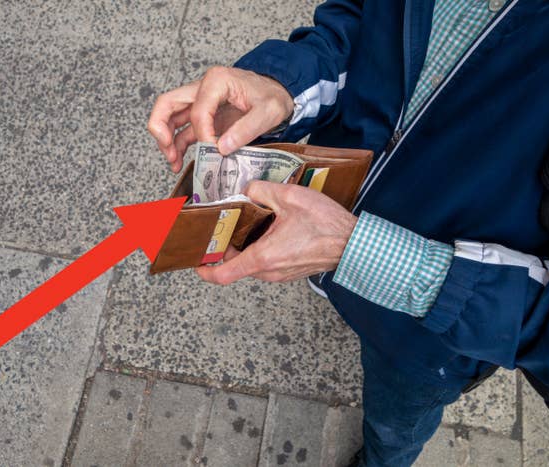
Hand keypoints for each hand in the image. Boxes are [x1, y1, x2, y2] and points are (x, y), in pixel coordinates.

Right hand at [147, 67, 293, 172]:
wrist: (279, 92)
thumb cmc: (273, 96)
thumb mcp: (268, 112)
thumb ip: (246, 129)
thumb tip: (222, 147)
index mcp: (217, 81)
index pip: (198, 111)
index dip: (203, 135)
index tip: (214, 151)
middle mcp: (202, 88)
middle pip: (168, 104)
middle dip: (161, 128)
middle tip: (167, 149)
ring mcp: (201, 102)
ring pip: (170, 116)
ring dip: (166, 139)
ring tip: (173, 161)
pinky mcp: (204, 116)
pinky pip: (183, 129)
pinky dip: (177, 144)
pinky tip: (178, 160)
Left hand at [196, 182, 356, 284]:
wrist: (353, 243)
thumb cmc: (326, 226)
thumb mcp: (289, 197)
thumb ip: (261, 191)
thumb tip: (247, 190)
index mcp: (262, 258)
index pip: (223, 274)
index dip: (204, 269)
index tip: (195, 260)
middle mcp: (269, 271)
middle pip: (234, 264)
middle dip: (224, 247)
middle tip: (220, 226)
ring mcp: (280, 274)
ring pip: (250, 263)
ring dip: (243, 246)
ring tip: (244, 222)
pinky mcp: (289, 270)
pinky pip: (265, 262)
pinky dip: (258, 248)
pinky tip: (265, 227)